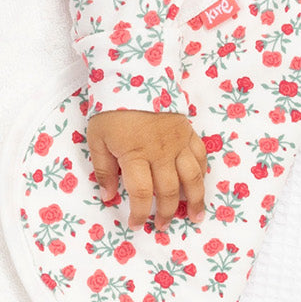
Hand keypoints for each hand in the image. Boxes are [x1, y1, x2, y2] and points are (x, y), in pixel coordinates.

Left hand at [87, 109, 208, 230]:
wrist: (135, 76)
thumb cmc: (111, 109)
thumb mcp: (97, 138)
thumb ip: (103, 169)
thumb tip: (107, 196)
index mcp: (135, 154)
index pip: (142, 193)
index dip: (140, 213)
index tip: (135, 224)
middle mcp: (161, 152)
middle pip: (170, 191)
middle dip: (167, 213)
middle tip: (162, 225)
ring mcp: (178, 142)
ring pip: (193, 177)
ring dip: (196, 200)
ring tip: (196, 216)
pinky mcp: (188, 132)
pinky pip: (201, 157)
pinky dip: (202, 173)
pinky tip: (200, 184)